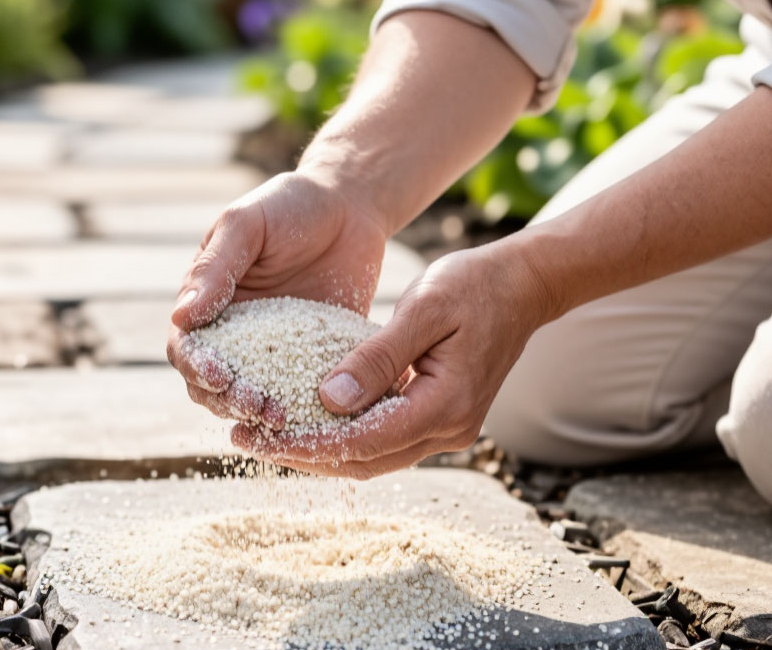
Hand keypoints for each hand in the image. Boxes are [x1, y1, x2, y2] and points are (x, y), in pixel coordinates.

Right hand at [167, 170, 388, 429]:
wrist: (349, 206)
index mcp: (206, 305)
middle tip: (257, 405)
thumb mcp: (246, 226)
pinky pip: (303, 393)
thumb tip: (181, 318)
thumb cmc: (288, 206)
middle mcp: (235, 336)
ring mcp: (274, 352)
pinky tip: (317, 419)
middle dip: (228, 401)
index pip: (186, 350)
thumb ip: (215, 268)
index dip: (196, 368)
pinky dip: (305, 410)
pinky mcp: (313, 359)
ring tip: (284, 418)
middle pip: (213, 386)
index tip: (219, 376)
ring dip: (261, 414)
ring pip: (253, 398)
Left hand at [230, 242, 549, 477]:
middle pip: (365, 461)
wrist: (524, 285)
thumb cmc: (474, 286)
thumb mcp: (422, 310)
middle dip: (304, 456)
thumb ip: (378, 358)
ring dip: (321, 450)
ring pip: (373, 456)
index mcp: (445, 406)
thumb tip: (329, 401)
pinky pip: (385, 438)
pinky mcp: (441, 418)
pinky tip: (308, 419)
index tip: (260, 437)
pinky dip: (345, 435)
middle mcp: (449, 430)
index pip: (364, 441)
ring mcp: (448, 429)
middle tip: (247, 441)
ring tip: (266, 436)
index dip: (309, 444)